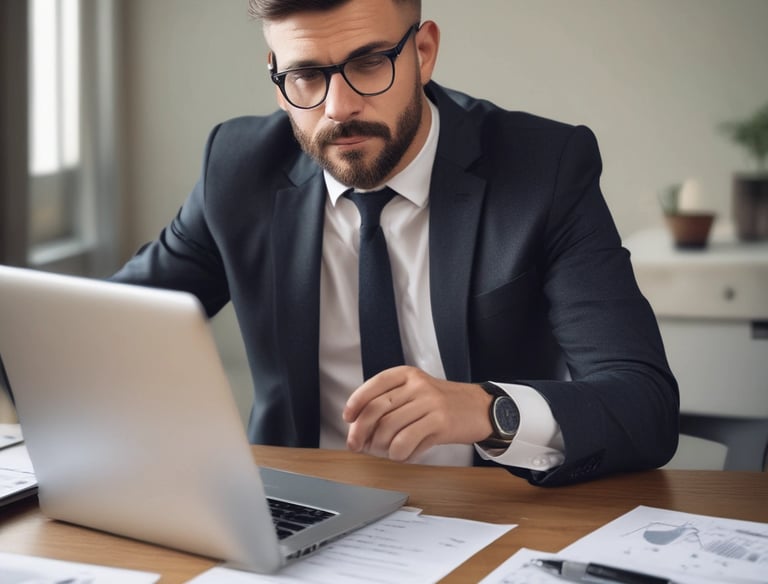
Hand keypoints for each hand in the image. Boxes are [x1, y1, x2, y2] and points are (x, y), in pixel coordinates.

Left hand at [343, 366, 492, 461]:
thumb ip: (391, 403)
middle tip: (356, 445)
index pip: (373, 385)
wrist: (479, 409)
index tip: (348, 418)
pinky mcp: (440, 423)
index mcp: (407, 375)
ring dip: (380, 446)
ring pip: (389, 428)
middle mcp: (417, 385)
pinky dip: (398, 453)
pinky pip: (407, 441)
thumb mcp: (416, 392)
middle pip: (376, 409)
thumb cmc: (442, 405)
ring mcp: (430, 403)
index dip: (355, 403)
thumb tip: (359, 428)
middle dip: (360, 431)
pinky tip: (402, 455)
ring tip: (383, 452)